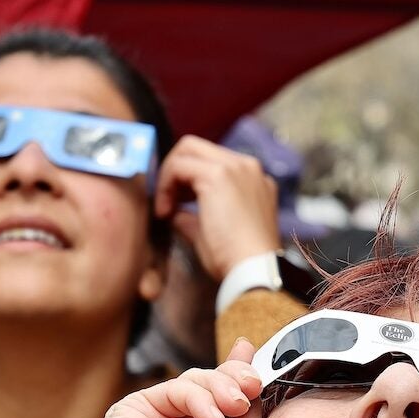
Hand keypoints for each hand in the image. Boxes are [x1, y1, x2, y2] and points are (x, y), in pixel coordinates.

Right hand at [73, 340, 263, 417]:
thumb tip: (256, 403)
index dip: (251, 396)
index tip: (267, 374)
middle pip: (218, 394)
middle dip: (240, 382)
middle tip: (255, 383)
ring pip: (200, 385)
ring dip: (225, 388)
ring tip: (237, 404)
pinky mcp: (139, 409)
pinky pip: (178, 389)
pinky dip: (200, 398)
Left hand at [153, 136, 279, 281]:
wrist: (253, 269)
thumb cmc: (237, 260)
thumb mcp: (212, 233)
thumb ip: (193, 218)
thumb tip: (175, 214)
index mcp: (252, 181)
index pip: (210, 162)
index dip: (185, 179)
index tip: (174, 204)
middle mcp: (248, 167)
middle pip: (196, 147)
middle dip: (173, 170)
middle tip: (165, 201)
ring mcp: (236, 167)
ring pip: (187, 150)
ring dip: (168, 177)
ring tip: (165, 209)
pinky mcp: (220, 175)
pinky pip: (180, 166)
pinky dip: (166, 185)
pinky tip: (166, 212)